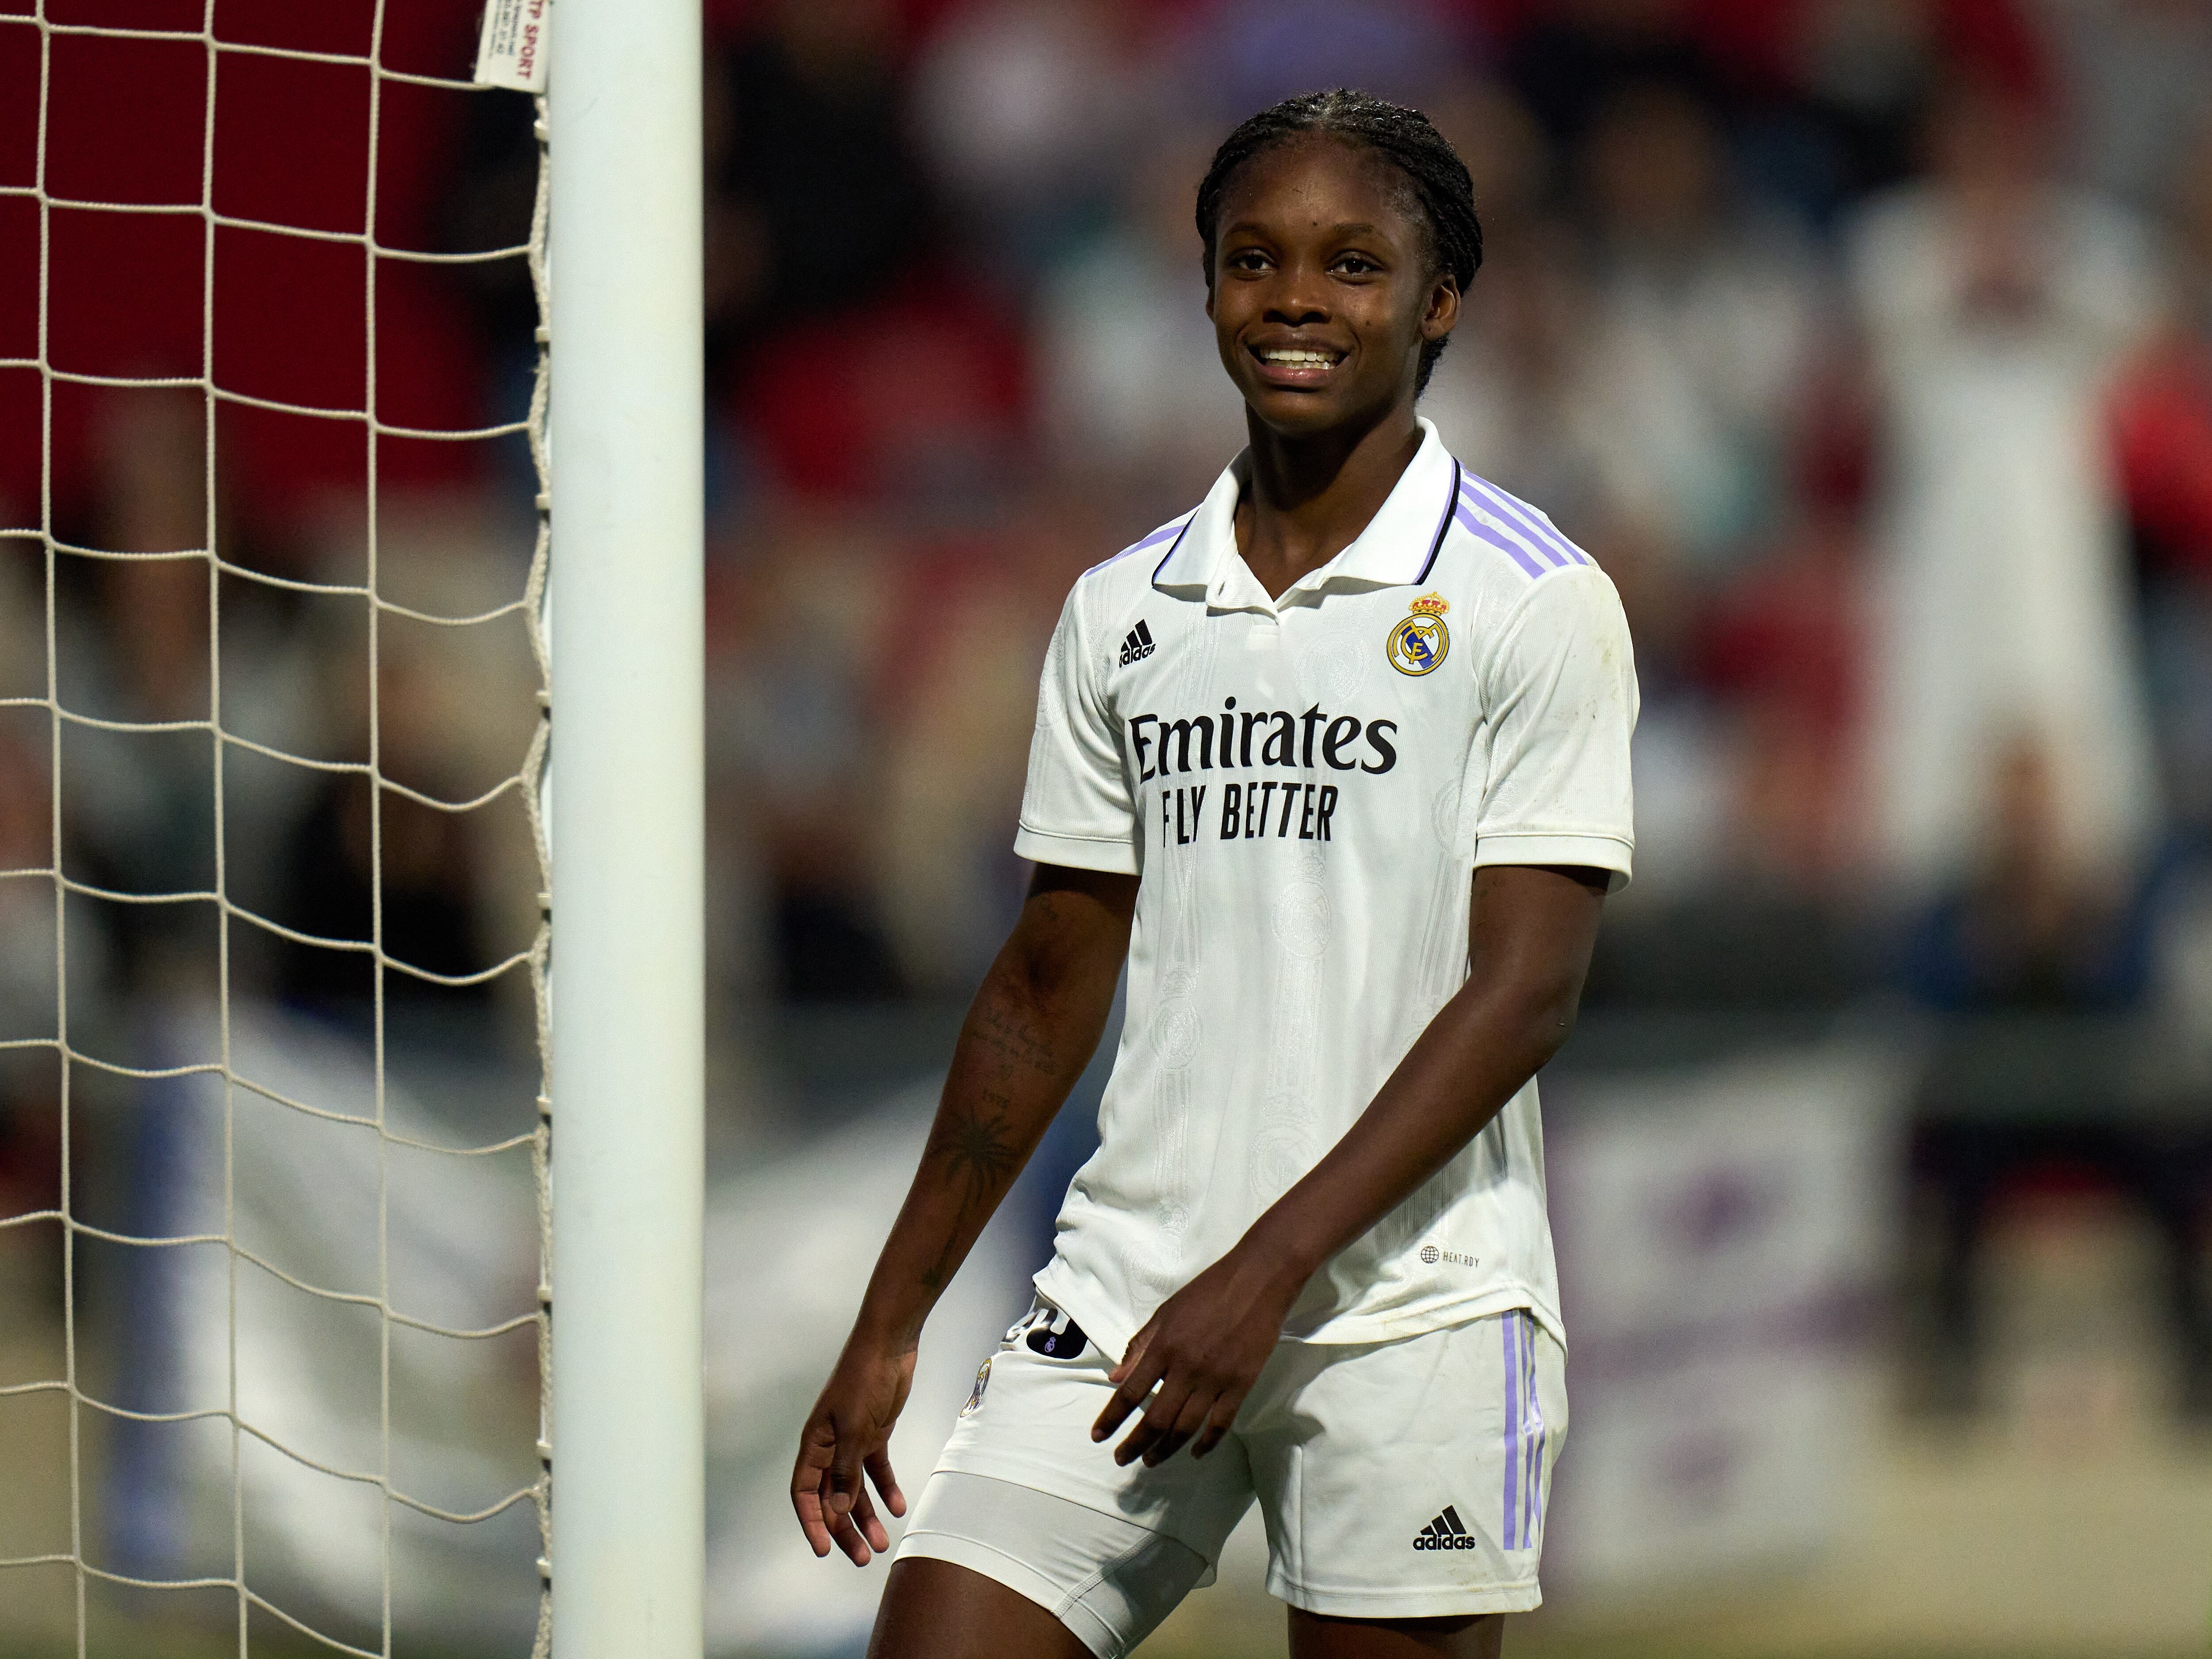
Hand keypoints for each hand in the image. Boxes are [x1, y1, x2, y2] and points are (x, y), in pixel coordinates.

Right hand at [792, 1337, 916, 1564]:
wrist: (889, 1346)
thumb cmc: (864, 1380)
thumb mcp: (855, 1428)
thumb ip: (847, 1470)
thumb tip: (838, 1509)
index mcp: (815, 1444)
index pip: (804, 1493)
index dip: (812, 1522)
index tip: (823, 1551)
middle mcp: (829, 1446)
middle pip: (831, 1497)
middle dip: (844, 1528)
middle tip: (862, 1557)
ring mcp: (852, 1440)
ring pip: (855, 1488)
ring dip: (866, 1515)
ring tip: (882, 1543)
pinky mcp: (874, 1434)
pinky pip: (876, 1469)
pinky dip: (886, 1488)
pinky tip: (897, 1508)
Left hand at [1090, 1247, 1297, 1467]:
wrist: (1257, 1281)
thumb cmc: (1208, 1292)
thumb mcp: (1166, 1312)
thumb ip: (1140, 1345)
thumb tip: (1115, 1377)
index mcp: (1164, 1347)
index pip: (1130, 1392)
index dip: (1112, 1418)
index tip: (1098, 1437)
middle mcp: (1186, 1368)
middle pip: (1156, 1418)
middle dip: (1135, 1444)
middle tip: (1123, 1459)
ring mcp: (1215, 1380)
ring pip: (1186, 1427)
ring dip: (1166, 1449)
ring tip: (1152, 1461)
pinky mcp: (1241, 1385)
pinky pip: (1220, 1423)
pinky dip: (1207, 1443)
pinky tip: (1196, 1453)